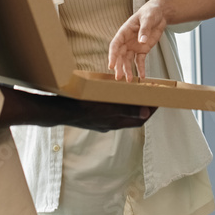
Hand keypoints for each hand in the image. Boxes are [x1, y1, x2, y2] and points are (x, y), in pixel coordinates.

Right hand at [0, 86, 154, 129]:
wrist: (54, 110)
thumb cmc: (78, 107)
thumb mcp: (103, 106)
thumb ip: (124, 109)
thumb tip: (144, 112)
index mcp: (113, 123)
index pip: (138, 120)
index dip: (150, 111)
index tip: (160, 101)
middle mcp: (108, 124)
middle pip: (131, 116)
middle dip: (143, 106)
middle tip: (151, 93)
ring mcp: (100, 120)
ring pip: (121, 112)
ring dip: (130, 103)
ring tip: (137, 91)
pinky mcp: (92, 115)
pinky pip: (110, 109)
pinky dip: (118, 102)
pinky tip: (116, 92)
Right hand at [108, 0, 167, 80]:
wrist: (159, 13)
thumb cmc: (150, 12)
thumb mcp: (147, 18)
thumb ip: (144, 30)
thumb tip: (141, 41)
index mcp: (124, 32)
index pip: (115, 45)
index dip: (112, 55)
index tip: (111, 65)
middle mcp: (127, 41)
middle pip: (120, 55)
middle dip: (119, 66)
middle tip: (118, 77)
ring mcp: (134, 46)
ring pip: (128, 60)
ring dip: (128, 70)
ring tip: (129, 80)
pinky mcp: (143, 49)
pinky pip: (140, 61)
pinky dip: (141, 68)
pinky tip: (141, 77)